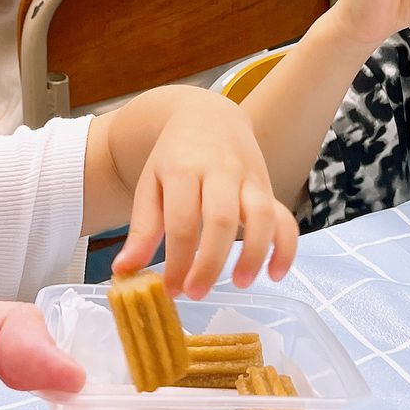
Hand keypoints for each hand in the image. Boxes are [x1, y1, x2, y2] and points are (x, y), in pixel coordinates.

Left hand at [111, 90, 298, 296]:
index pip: (182, 220)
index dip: (178, 260)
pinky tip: (275, 274)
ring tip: (240, 283)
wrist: (207, 115)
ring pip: (261, 215)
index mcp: (183, 169)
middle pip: (222, 218)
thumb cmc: (174, 157)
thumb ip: (142, 228)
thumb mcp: (150, 184)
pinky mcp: (268, 187)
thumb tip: (124, 271)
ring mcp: (249, 178)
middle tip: (197, 293)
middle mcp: (220, 171)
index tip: (171, 290)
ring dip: (254, 253)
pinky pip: (285, 218)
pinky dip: (286, 247)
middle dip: (211, 261)